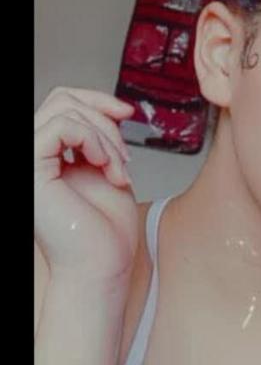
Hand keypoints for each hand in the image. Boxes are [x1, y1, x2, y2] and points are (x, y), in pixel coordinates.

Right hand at [34, 86, 138, 283]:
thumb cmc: (106, 230)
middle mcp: (34, 158)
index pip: (61, 103)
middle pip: (60, 99)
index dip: (96, 99)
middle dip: (103, 115)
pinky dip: (93, 139)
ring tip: (119, 168)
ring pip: (63, 109)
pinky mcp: (32, 172)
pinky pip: (60, 127)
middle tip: (125, 153)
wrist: (103, 265)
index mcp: (48, 156)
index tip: (127, 112)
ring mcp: (29, 164)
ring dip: (105, 135)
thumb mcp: (105, 168)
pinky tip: (106, 165)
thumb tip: (107, 107)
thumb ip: (98, 137)